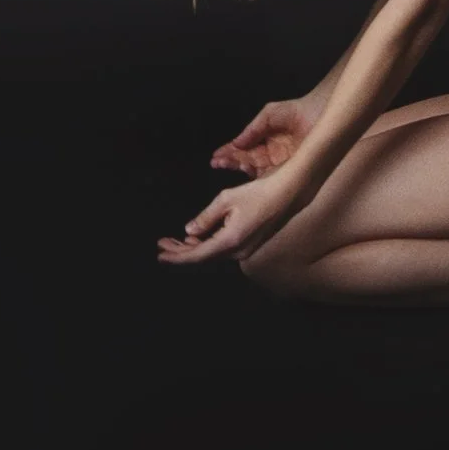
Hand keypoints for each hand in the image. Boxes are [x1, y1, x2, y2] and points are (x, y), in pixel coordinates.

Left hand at [157, 169, 307, 265]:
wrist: (288, 193)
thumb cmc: (257, 192)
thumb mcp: (226, 200)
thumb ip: (205, 217)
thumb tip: (189, 231)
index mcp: (229, 241)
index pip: (197, 255)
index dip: (176, 256)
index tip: (159, 254)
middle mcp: (237, 252)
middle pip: (203, 257)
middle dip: (181, 251)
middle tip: (162, 244)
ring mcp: (245, 250)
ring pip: (213, 253)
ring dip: (194, 248)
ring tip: (176, 240)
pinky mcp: (250, 244)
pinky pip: (223, 249)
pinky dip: (208, 244)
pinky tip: (198, 236)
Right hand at [211, 91, 324, 178]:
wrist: (320, 112)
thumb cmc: (296, 110)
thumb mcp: (269, 115)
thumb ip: (253, 129)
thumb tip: (236, 143)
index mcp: (265, 142)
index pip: (243, 150)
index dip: (229, 153)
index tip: (215, 157)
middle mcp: (270, 156)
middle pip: (247, 162)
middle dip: (231, 162)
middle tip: (217, 163)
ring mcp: (280, 164)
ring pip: (256, 170)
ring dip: (241, 168)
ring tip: (228, 164)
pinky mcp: (290, 170)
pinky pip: (272, 176)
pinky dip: (259, 176)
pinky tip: (247, 173)